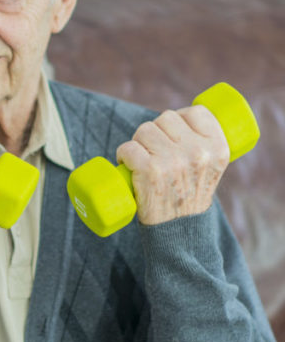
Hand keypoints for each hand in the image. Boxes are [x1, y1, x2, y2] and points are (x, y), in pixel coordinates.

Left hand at [116, 106, 229, 224]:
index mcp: (218, 148)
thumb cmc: (190, 195)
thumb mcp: (211, 168)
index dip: (181, 117)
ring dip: (138, 141)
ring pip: (144, 130)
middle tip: (154, 150)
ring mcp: (172, 161)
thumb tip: (181, 118)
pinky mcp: (150, 170)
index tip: (173, 130)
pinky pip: (128, 147)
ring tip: (142, 157)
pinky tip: (126, 162)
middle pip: (165, 119)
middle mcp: (198, 152)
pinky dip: (123, 154)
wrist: (179, 229)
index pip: (197, 112)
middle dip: (156, 131)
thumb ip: (204, 146)